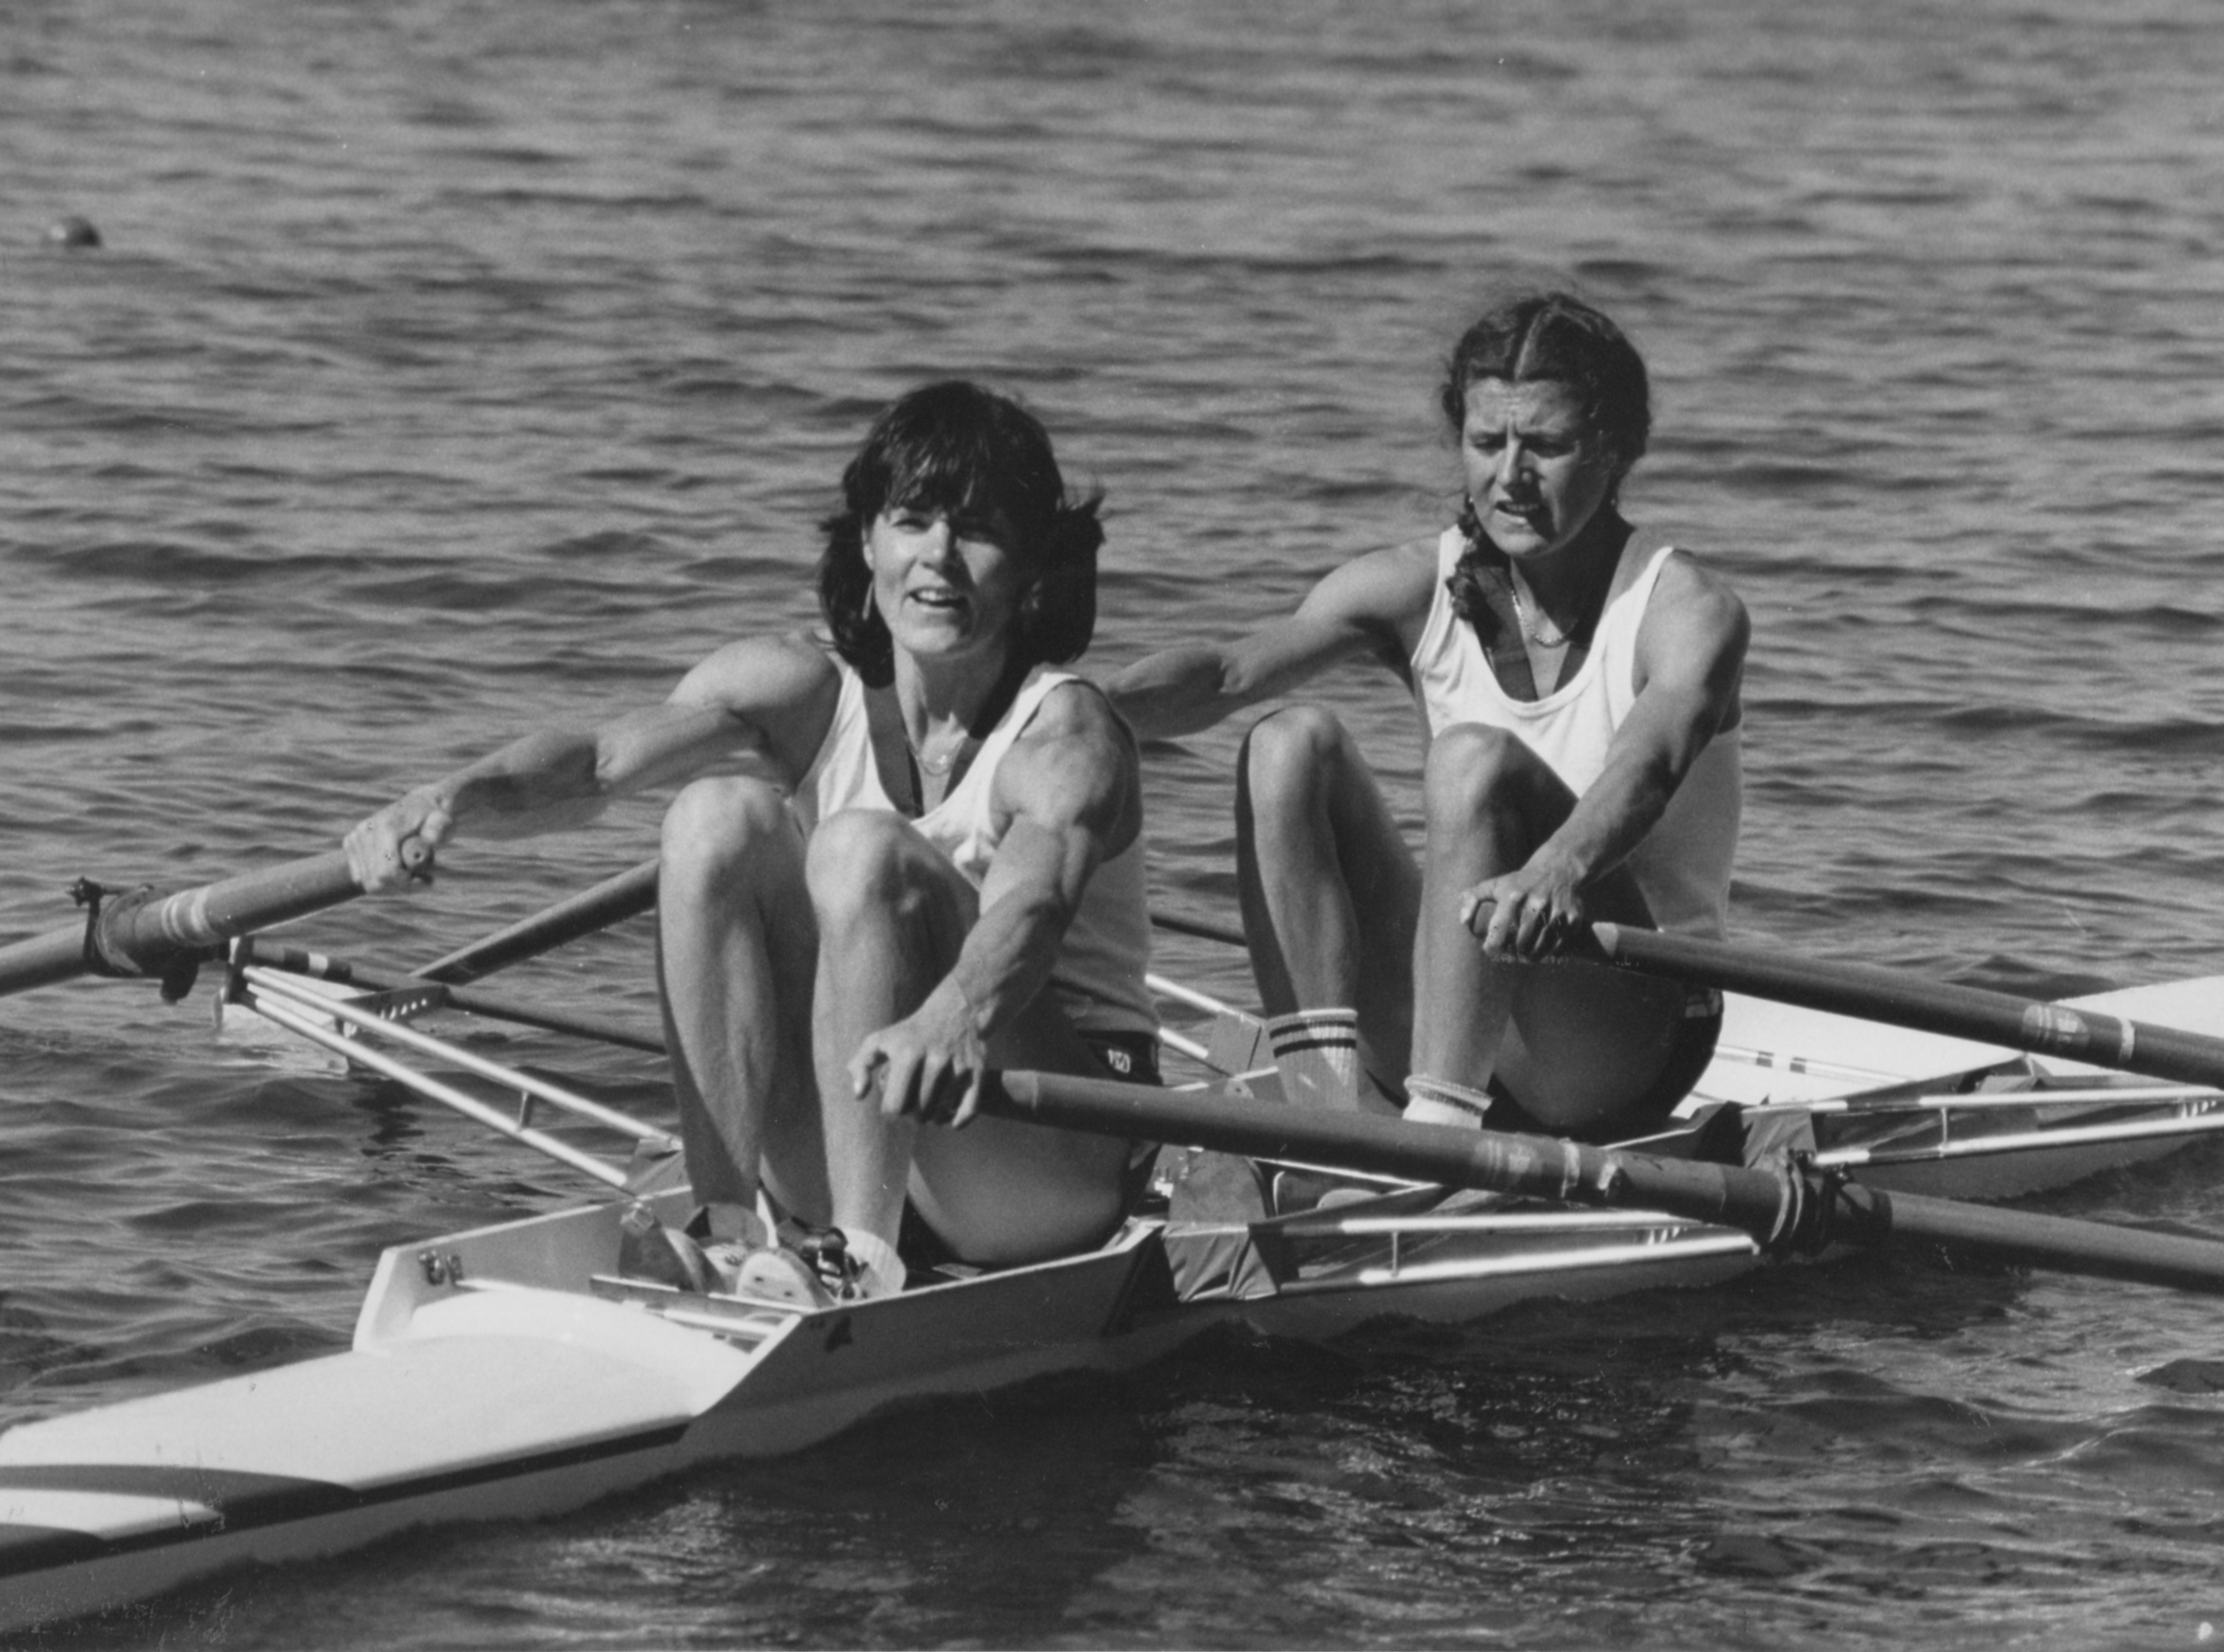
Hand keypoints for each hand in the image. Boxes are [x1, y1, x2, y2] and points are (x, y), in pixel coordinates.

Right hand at [344, 787, 448, 892]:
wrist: (422, 805)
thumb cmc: (435, 816)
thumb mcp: (443, 820)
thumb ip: (438, 829)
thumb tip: (432, 840)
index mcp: (385, 827)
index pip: (387, 871)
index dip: (407, 882)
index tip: (428, 880)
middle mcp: (365, 832)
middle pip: (376, 881)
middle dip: (403, 886)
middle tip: (425, 879)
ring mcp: (355, 839)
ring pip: (369, 883)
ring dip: (395, 886)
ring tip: (417, 875)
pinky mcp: (351, 846)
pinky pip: (363, 879)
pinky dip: (384, 882)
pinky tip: (402, 874)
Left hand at [848, 982, 988, 1126]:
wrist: (956, 1011)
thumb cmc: (910, 1032)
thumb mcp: (880, 1040)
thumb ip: (860, 1066)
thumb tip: (860, 1095)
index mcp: (908, 1054)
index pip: (895, 1106)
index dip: (890, 1112)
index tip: (893, 1105)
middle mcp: (935, 1060)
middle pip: (918, 1113)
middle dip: (911, 1116)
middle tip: (911, 1106)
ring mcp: (958, 1067)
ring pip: (941, 1114)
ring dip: (931, 1118)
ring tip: (926, 1108)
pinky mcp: (977, 1072)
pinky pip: (968, 1110)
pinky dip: (957, 1120)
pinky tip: (949, 1119)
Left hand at [1459, 859, 1587, 960]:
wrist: (1559, 869)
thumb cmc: (1520, 882)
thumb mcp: (1495, 884)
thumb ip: (1472, 899)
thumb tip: (1463, 921)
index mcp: (1513, 895)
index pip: (1499, 928)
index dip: (1493, 945)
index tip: (1490, 951)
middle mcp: (1535, 902)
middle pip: (1521, 941)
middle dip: (1514, 953)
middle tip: (1510, 956)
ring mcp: (1556, 910)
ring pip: (1541, 946)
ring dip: (1532, 956)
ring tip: (1525, 957)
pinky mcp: (1573, 917)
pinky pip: (1560, 944)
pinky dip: (1551, 952)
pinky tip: (1544, 952)